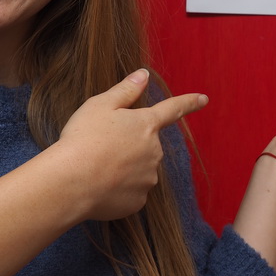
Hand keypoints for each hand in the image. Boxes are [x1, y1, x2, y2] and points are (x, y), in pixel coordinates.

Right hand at [55, 69, 207, 221]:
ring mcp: (148, 178)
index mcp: (146, 124)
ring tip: (96, 168)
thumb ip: (126, 90)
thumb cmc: (83, 138)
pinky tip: (100, 186)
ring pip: (139, 169)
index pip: (172, 109)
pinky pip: (131, 192)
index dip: (189, 102)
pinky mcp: (138, 201)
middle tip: (101, 147)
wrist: (71, 182)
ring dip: (123, 168)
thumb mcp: (100, 105)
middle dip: (130, 145)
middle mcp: (154, 151)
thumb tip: (144, 75)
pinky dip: (118, 189)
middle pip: (146, 144)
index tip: (204, 99)